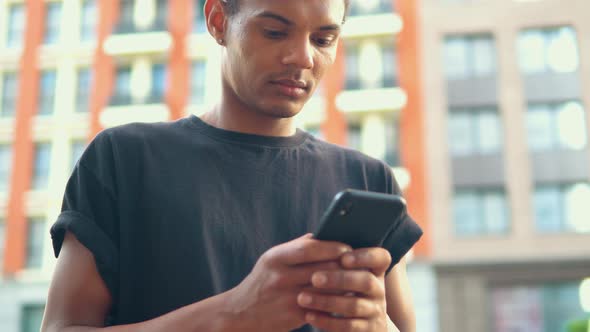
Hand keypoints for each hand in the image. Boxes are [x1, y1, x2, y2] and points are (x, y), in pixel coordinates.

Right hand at [220, 234, 351, 331]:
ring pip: (326, 290)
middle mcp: (280, 277)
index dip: (332, 247)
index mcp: (276, 258)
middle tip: (357, 266)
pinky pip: (321, 307)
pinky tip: (343, 299)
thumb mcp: (272, 259)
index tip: (347, 248)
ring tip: (354, 281)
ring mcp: (286, 298)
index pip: (310, 248)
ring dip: (343, 286)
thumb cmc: (263, 280)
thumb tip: (327, 234)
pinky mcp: (293, 317)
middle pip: (322, 270)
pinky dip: (334, 303)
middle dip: (343, 267)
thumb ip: (297, 246)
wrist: (240, 313)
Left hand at [296, 247, 391, 331]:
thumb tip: (315, 237)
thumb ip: (336, 258)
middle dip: (339, 279)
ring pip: (354, 305)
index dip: (365, 256)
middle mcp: (378, 290)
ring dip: (327, 301)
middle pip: (365, 281)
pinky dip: (327, 321)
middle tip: (314, 278)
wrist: (361, 325)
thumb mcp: (347, 274)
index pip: (381, 257)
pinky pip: (348, 326)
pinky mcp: (368, 330)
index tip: (343, 258)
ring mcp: (375, 311)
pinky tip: (309, 315)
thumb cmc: (345, 291)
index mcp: (374, 270)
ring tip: (302, 297)